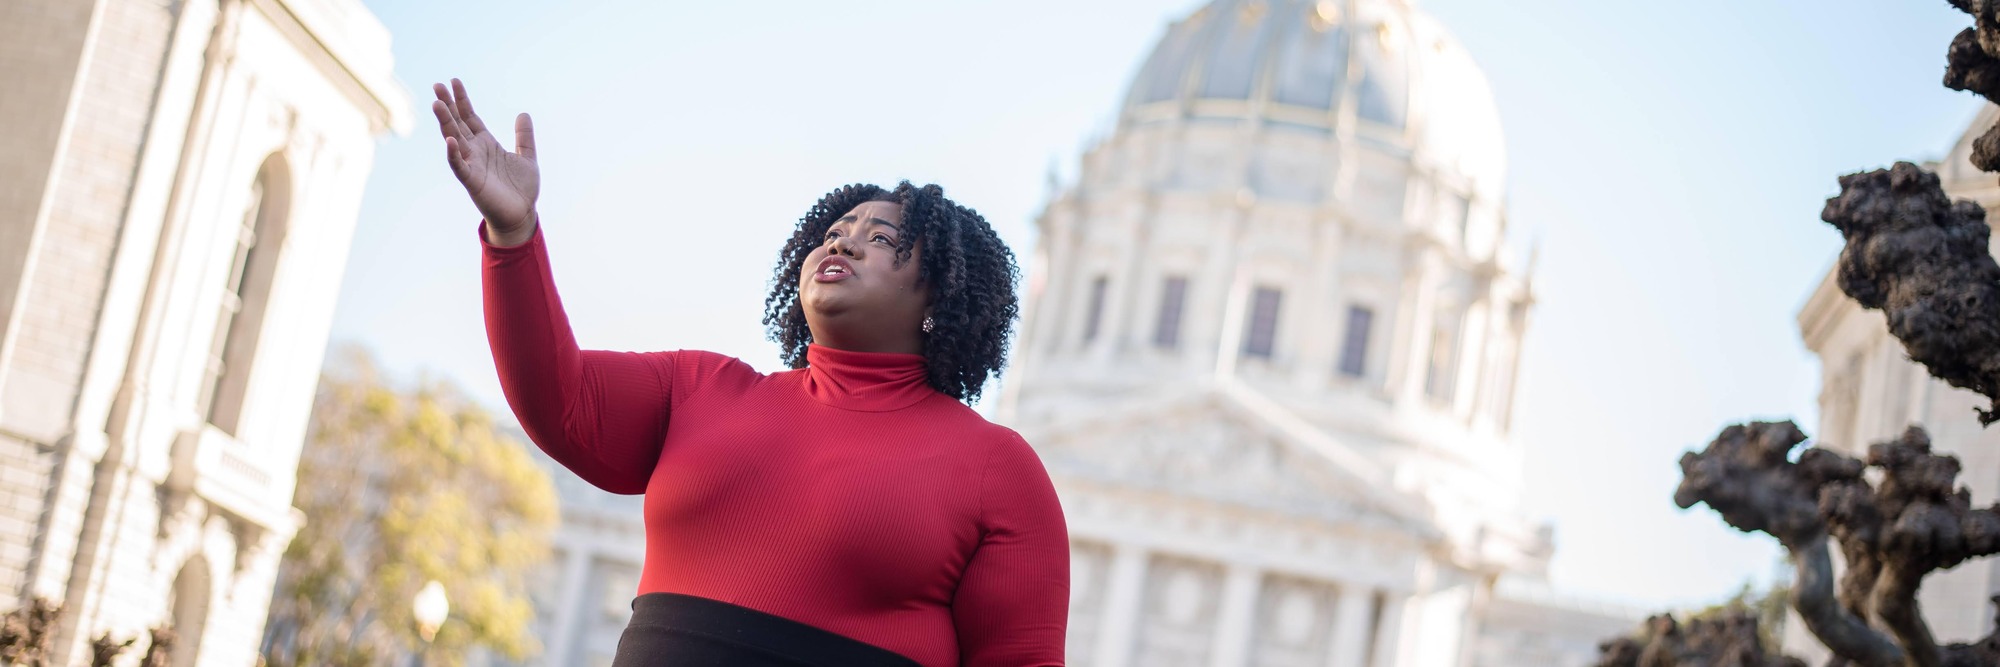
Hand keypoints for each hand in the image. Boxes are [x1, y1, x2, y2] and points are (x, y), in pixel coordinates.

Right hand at [432, 78, 538, 245]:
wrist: (522, 214)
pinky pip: (459, 166)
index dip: (462, 100)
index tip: (453, 81)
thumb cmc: (522, 189)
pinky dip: (453, 154)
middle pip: (457, 123)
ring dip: (445, 122)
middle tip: (437, 85)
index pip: (470, 117)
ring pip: (454, 139)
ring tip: (437, 104)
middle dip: (447, 105)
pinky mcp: (472, 181)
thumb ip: (524, 137)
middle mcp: (475, 151)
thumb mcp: (527, 157)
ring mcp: (471, 165)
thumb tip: (523, 113)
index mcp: (486, 144)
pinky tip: (449, 141)